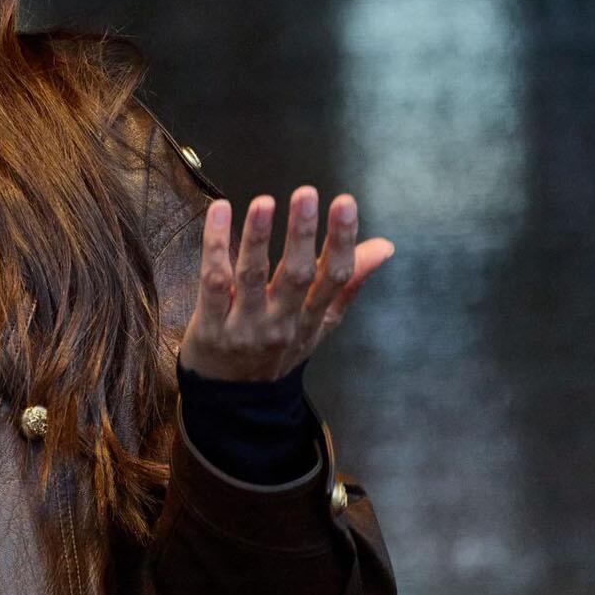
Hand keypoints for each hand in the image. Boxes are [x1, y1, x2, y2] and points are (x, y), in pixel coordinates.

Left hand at [178, 187, 393, 381]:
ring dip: (257, 238)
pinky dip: (215, 247)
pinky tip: (219, 211)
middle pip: (297, 276)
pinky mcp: (210, 328)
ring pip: (252, 277)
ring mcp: (245, 326)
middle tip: (306, 195)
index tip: (345, 203)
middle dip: (302, 235)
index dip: (342, 240)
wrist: (231, 399)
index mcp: (312, 318)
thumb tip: (384, 246)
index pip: (335, 277)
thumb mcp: (319, 324)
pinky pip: (212, 283)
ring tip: (263, 202)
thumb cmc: (278, 349)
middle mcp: (282, 323)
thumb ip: (349, 284)